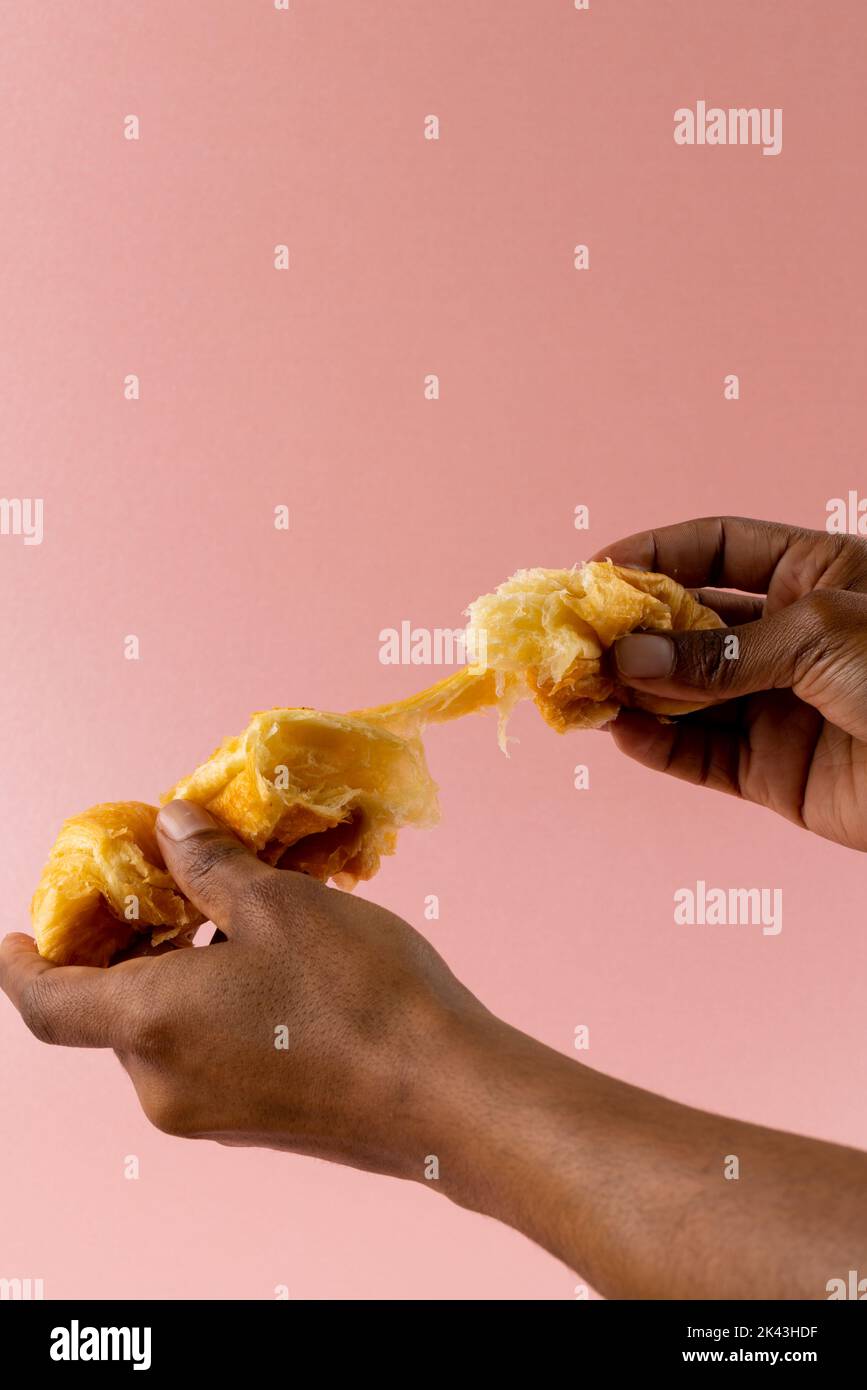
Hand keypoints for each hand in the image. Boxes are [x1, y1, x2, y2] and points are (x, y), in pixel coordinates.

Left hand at [2, 800, 490, 1176]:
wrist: (447, 1097)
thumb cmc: (357, 994)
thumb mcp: (278, 905)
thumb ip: (208, 865)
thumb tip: (168, 829)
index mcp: (152, 1027)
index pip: (48, 1005)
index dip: (22, 966)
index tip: (16, 937)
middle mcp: (166, 1084)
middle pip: (114, 1012)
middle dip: (131, 948)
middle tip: (168, 890)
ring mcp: (214, 1113)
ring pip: (168, 1030)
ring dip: (183, 970)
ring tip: (239, 913)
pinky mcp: (260, 1122)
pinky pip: (210, 1054)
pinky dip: (218, 1003)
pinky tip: (276, 962)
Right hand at [592, 516, 866, 851]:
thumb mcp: (820, 636)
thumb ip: (720, 650)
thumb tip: (630, 657)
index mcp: (814, 575)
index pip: (717, 548)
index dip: (654, 554)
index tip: (593, 572)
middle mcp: (790, 637)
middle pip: (689, 623)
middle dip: (631, 630)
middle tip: (575, 641)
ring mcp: (780, 706)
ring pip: (686, 694)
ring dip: (634, 692)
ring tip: (584, 691)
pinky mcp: (776, 773)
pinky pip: (703, 757)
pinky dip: (660, 748)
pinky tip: (623, 735)